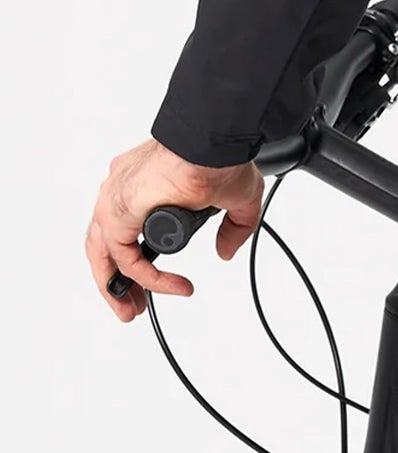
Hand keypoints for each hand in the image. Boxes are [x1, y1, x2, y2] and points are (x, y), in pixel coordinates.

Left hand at [86, 137, 265, 322]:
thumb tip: (226, 251)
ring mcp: (115, 200)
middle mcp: (122, 191)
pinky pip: (125, 259)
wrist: (211, 143)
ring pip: (105, 255)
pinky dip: (147, 278)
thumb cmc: (218, 156)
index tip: (157, 279)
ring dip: (117, 288)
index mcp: (142, 183)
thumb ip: (233, 228)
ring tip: (135, 310)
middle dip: (116, 282)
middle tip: (133, 306)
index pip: (126, 227)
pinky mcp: (117, 213)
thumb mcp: (237, 199)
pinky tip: (173, 285)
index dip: (138, 258)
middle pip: (106, 245)